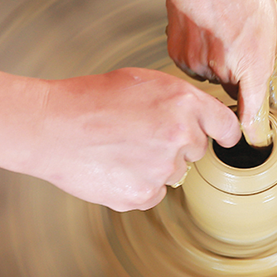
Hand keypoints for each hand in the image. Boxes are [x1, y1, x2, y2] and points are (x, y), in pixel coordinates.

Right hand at [30, 68, 240, 210]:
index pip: (227, 126)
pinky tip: (113, 167)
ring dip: (155, 166)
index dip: (223, 133)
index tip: (222, 139)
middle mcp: (180, 136)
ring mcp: (163, 169)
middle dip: (177, 145)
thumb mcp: (141, 82)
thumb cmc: (89, 99)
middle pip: (197, 150)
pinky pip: (153, 194)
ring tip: (120, 149)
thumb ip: (177, 101)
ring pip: (174, 173)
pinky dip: (137, 185)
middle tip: (140, 135)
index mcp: (184, 103)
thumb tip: (198, 116)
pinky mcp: (143, 194)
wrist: (50, 126)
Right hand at [164, 0, 276, 146]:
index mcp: (253, 62)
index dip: (254, 130)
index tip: (256, 138)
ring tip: (222, 31)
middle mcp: (223, 69)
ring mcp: (198, 64)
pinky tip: (204, 30)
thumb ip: (269, 65)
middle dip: (240, 77)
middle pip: (234, 91)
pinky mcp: (179, 55)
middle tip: (240, 43)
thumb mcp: (271, 24)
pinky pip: (194, 66)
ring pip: (213, 77)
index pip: (252, 116)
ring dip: (219, 63)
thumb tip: (270, 94)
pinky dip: (200, 53)